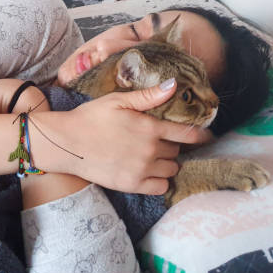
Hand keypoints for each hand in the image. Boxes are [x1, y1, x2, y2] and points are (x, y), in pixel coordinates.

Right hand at [29, 79, 210, 193]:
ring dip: (166, 162)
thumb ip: (148, 96)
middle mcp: (150, 151)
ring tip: (153, 156)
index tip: (205, 135)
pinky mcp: (131, 185)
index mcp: (149, 128)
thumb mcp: (118, 100)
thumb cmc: (91, 117)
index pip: (187, 134)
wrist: (67, 143)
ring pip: (171, 169)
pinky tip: (149, 172)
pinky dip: (159, 180)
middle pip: (177, 151)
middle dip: (172, 145)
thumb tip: (174, 86)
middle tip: (159, 140)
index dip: (199, 134)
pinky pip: (160, 187)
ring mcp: (141, 170)